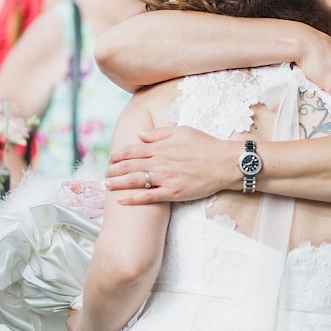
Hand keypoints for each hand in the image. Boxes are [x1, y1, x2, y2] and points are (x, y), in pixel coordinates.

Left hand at [106, 126, 235, 204]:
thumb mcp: (183, 131)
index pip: (133, 150)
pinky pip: (148, 197)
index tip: (111, 158)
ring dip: (118, 183)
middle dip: (114, 169)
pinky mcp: (173, 193)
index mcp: (162, 146)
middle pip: (130, 166)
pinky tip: (121, 199)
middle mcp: (160, 162)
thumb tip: (141, 135)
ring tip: (108, 185)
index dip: (119, 154)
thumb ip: (159, 133)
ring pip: (135, 181)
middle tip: (105, 173)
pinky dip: (133, 198)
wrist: (224, 163)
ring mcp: (166, 178)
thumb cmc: (206, 145)